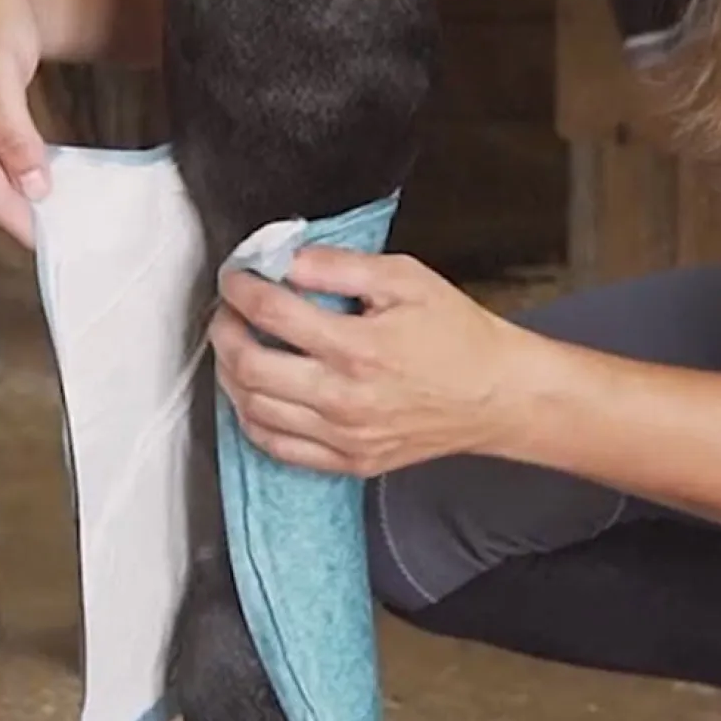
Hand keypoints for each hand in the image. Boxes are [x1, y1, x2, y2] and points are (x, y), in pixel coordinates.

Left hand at [210, 249, 518, 476]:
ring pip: (253, 410)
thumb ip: (340, 265)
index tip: (236, 278)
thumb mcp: (406, 279)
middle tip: (227, 312)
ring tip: (236, 348)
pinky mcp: (348, 462)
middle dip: (224, 331)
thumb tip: (285, 259)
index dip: (241, 290)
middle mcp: (344, 398)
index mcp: (358, 347)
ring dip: (231, 374)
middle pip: (249, 367)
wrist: (496, 396)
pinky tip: (254, 394)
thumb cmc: (457, 336)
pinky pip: (276, 447)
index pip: (271, 313)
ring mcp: (343, 437)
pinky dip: (252, 418)